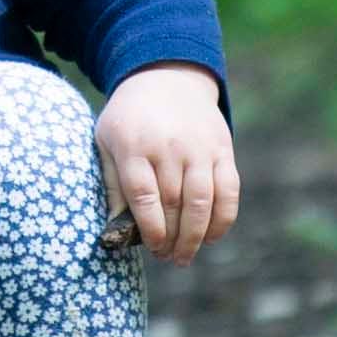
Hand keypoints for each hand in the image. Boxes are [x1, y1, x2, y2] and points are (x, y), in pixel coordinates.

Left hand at [96, 63, 239, 265]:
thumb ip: (112, 183)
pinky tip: (211, 237)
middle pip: (174, 203)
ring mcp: (198, 147)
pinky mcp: (222, 149)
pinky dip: (223, 220)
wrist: (166, 77)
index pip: (144, 195)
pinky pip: (229, 192)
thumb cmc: (130, 118)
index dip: (151, 228)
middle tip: (168, 258)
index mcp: (133, 145)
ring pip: (203, 202)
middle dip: (173, 238)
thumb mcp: (107, 140)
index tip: (152, 247)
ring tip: (185, 256)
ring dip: (196, 236)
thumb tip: (114, 228)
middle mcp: (168, 146)